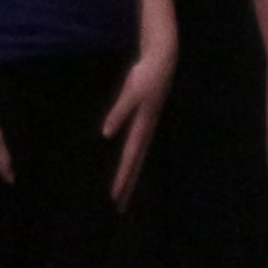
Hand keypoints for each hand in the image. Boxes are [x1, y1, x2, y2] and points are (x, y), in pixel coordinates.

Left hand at [100, 44, 174, 208]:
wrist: (162, 61)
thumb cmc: (146, 75)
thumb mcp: (131, 92)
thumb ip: (119, 113)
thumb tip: (106, 134)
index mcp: (142, 127)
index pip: (130, 159)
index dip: (123, 178)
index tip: (115, 196)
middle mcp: (146, 131)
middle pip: (135, 164)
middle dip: (127, 185)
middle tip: (119, 207)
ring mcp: (147, 127)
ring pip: (138, 158)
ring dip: (130, 176)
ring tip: (123, 193)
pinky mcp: (145, 122)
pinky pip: (137, 147)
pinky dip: (132, 160)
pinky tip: (128, 166)